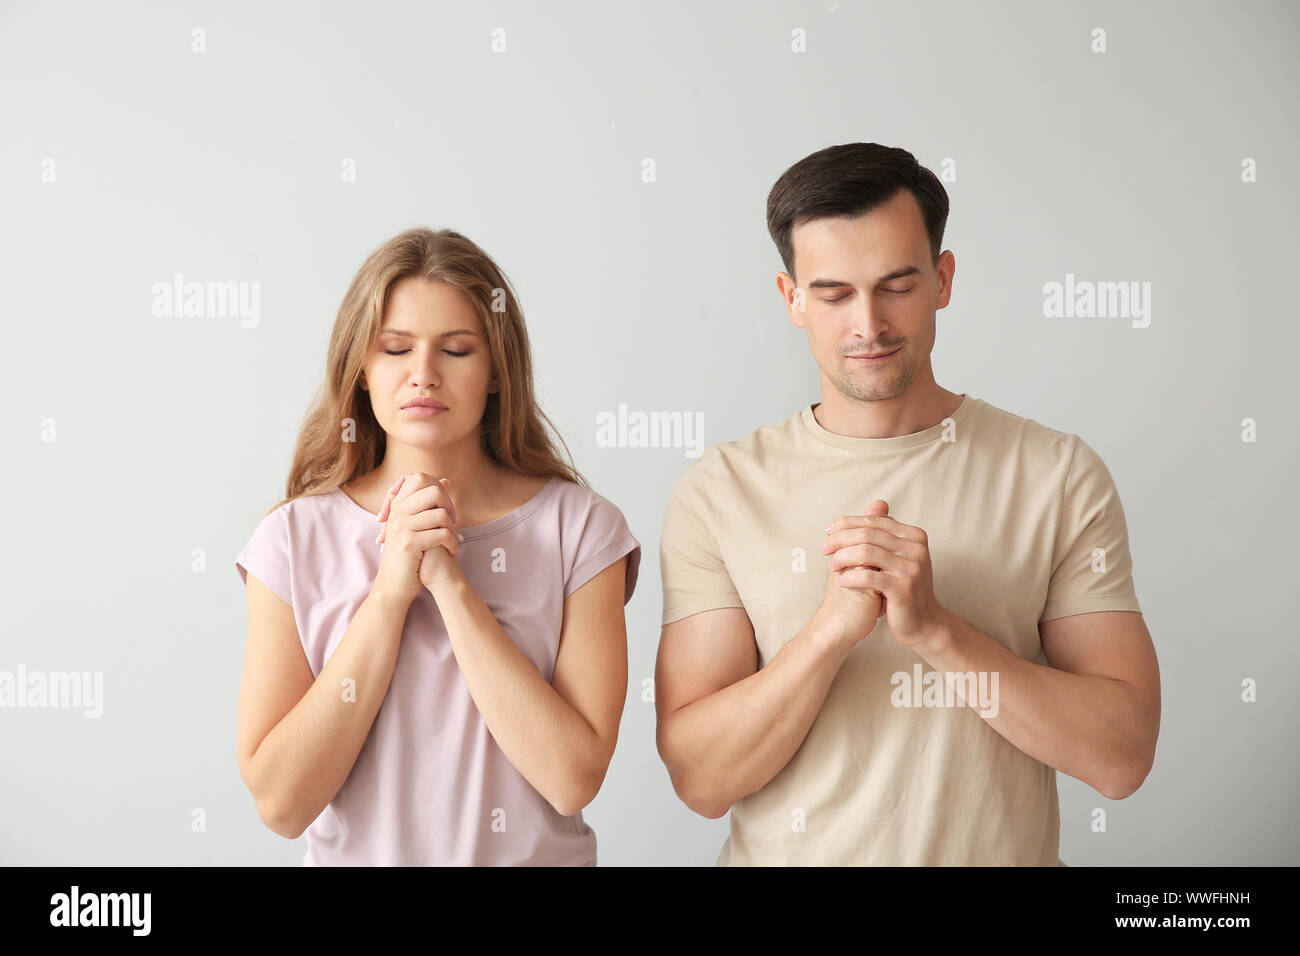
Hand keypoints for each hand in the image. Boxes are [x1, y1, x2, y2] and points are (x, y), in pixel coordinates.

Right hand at [371, 472, 461, 603]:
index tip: (446, 507)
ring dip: (453, 528)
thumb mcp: (417, 524)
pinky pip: (441, 534)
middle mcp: (397, 512)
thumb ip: (429, 503)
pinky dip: (452, 542)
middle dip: (449, 506)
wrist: (394, 585)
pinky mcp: (409, 543)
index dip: (438, 488)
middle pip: (433, 491)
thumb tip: (446, 480)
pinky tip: (453, 551)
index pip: (420, 478)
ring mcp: (401, 527)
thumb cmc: (409, 554)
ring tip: (455, 539)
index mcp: (397, 505)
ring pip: (440, 514)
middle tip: (455, 522)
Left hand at [822, 500, 946, 647]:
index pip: (873, 522)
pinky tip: (841, 581)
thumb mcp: (898, 555)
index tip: (827, 531)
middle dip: (840, 540)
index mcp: (914, 535)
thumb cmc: (904, 586)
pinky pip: (868, 577)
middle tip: (824, 548)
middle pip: (868, 535)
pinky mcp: (904, 588)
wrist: (923, 622)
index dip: (847, 524)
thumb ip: (886, 532)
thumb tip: (877, 504)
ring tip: (831, 565)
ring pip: (866, 553)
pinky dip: (850, 577)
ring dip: (842, 558)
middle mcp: (916, 548)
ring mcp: (912, 568)